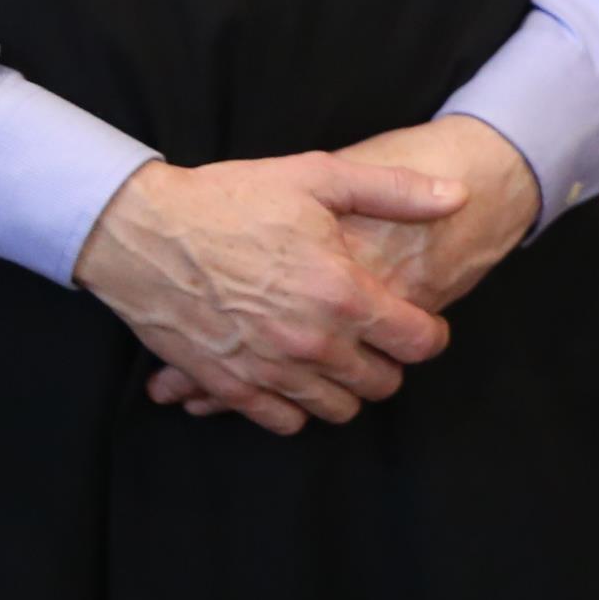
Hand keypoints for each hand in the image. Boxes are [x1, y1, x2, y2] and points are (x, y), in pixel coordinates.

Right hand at [144, 117, 538, 413]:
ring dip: (345, 388)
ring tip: (336, 357)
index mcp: (343, 294)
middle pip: (382, 384)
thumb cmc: (230, 200)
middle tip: (373, 338)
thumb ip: (394, 191)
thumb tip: (456, 197)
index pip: (419, 343)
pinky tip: (291, 376)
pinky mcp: (227, 386)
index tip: (418, 323)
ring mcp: (268, 370)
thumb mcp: (318, 177)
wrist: (142, 231)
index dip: (428, 334)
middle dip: (387, 362)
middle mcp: (312, 343)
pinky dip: (294, 407)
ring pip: (337, 410)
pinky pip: (281, 422)